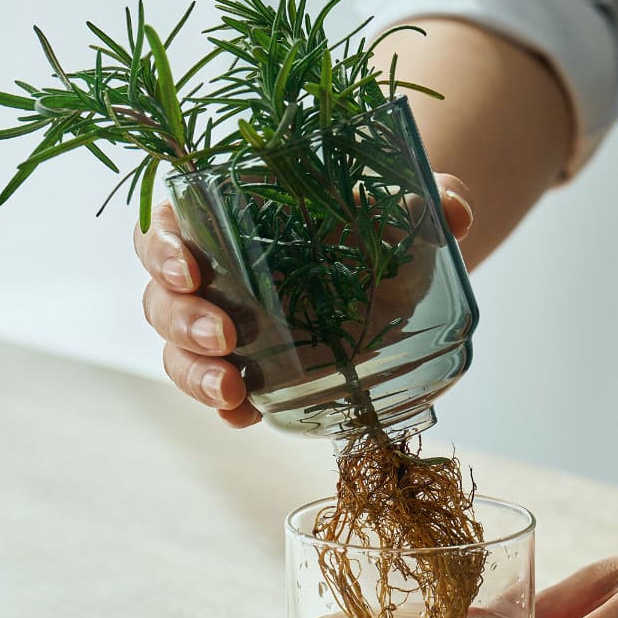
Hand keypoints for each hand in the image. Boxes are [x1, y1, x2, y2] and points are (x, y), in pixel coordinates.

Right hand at [132, 173, 473, 427]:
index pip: (168, 223)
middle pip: (163, 294)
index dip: (160, 245)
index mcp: (232, 213)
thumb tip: (457, 211)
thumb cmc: (380, 227)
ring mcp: (230, 323)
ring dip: (195, 373)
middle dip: (182, 318)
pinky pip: (220, 391)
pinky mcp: (253, 366)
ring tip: (232, 391)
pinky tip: (245, 418)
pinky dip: (226, 408)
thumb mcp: (403, 207)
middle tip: (222, 335)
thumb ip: (428, 200)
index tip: (187, 266)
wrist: (395, 275)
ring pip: (180, 348)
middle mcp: (218, 271)